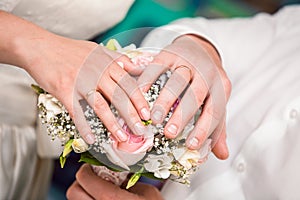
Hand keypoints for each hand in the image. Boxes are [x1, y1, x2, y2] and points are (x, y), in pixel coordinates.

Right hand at [0, 11, 150, 143]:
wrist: (41, 47)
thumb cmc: (70, 50)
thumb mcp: (97, 49)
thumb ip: (118, 58)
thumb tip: (136, 68)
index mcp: (107, 63)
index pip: (129, 84)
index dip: (139, 100)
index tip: (147, 113)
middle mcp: (97, 73)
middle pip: (119, 97)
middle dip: (132, 116)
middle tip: (141, 130)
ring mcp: (81, 82)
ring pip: (101, 107)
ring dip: (113, 125)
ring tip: (122, 138)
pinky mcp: (65, 91)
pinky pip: (77, 113)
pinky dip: (85, 127)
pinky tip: (92, 139)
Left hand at [66, 164, 162, 199]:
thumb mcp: (147, 193)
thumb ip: (128, 181)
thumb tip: (115, 173)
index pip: (86, 180)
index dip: (86, 169)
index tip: (92, 166)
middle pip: (74, 192)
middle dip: (82, 181)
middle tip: (94, 176)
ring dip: (85, 193)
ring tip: (100, 190)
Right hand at [138, 34, 230, 158]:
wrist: (199, 48)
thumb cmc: (207, 81)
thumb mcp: (216, 99)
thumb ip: (218, 126)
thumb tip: (222, 155)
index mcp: (221, 86)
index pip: (215, 110)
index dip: (204, 129)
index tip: (191, 145)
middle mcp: (206, 72)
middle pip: (195, 95)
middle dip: (182, 115)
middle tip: (169, 133)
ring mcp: (187, 61)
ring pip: (176, 81)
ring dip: (164, 101)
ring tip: (153, 117)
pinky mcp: (170, 53)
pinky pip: (157, 67)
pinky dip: (147, 81)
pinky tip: (141, 95)